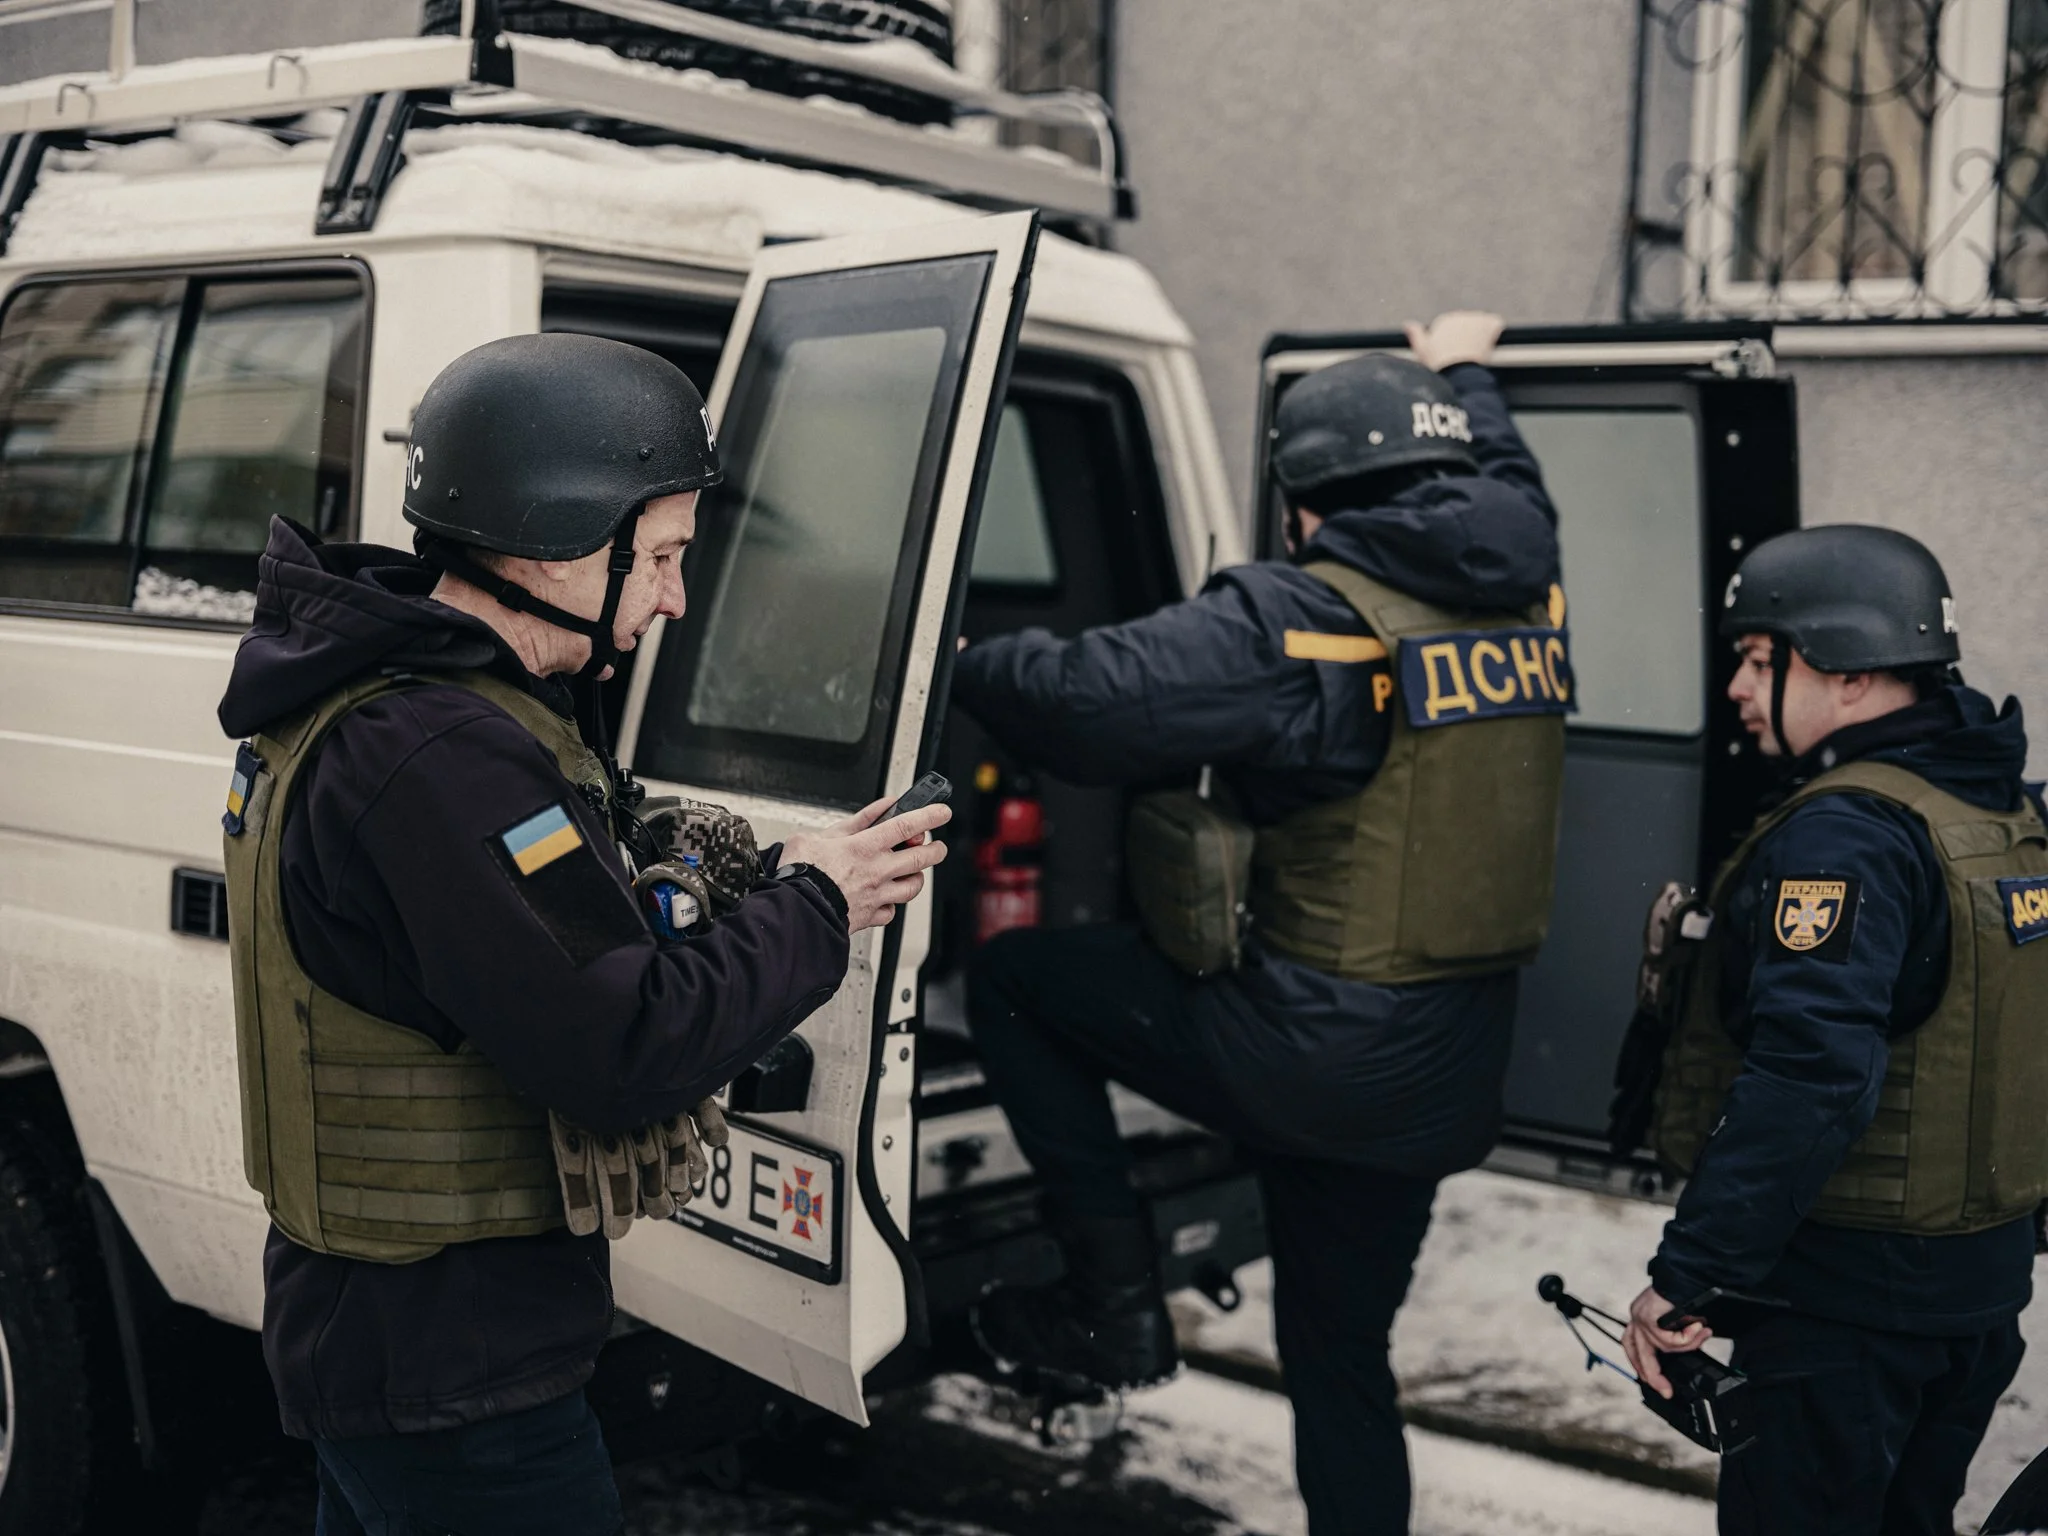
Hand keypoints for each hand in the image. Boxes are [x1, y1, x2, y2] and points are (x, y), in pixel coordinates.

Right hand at [780, 795, 950, 932]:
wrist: (795, 912)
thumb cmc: (800, 874)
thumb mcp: (817, 835)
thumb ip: (855, 822)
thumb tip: (879, 808)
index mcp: (865, 847)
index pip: (907, 825)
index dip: (930, 815)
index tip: (941, 812)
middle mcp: (877, 871)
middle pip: (921, 857)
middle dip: (935, 850)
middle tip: (936, 846)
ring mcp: (876, 896)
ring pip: (913, 887)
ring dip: (918, 877)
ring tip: (913, 872)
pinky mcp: (869, 917)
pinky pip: (891, 912)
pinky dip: (892, 906)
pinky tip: (886, 900)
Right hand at [1403, 310, 1504, 371]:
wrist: (1457, 371)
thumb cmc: (1438, 364)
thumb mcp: (1421, 349)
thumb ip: (1415, 333)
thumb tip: (1408, 324)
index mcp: (1444, 320)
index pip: (1452, 326)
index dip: (1453, 340)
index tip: (1453, 352)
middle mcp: (1461, 315)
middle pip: (1467, 324)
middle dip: (1467, 336)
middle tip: (1465, 353)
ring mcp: (1476, 319)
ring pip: (1481, 323)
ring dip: (1480, 333)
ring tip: (1476, 350)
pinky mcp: (1489, 325)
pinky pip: (1495, 322)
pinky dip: (1493, 330)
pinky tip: (1489, 341)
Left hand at [1622, 1285, 1711, 1399]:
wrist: (1688, 1274)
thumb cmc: (1686, 1294)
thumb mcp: (1678, 1322)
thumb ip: (1675, 1338)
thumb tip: (1683, 1355)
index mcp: (1639, 1319)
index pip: (1633, 1347)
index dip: (1642, 1366)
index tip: (1654, 1382)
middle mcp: (1636, 1318)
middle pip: (1639, 1354)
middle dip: (1653, 1375)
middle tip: (1666, 1390)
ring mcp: (1640, 1317)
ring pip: (1662, 1347)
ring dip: (1687, 1345)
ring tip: (1702, 1333)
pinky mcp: (1649, 1316)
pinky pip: (1668, 1339)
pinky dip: (1687, 1337)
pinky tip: (1698, 1327)